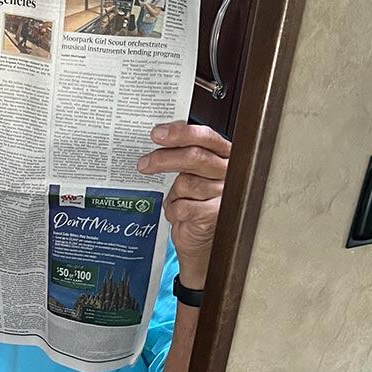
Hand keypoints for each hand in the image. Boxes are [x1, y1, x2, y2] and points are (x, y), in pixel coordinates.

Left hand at [137, 121, 229, 287]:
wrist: (201, 238)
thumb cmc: (194, 201)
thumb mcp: (189, 173)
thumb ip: (181, 155)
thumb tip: (157, 138)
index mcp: (223, 154)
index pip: (205, 137)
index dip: (181, 133)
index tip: (157, 134)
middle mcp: (227, 171)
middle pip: (195, 157)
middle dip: (164, 159)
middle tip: (144, 163)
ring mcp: (224, 194)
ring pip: (187, 183)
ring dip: (172, 193)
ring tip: (173, 199)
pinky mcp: (216, 215)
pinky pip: (184, 207)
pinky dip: (173, 210)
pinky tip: (177, 213)